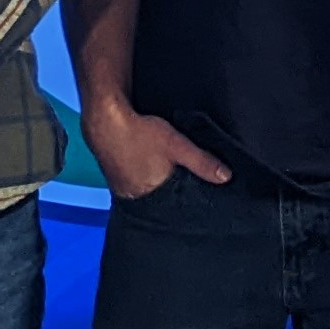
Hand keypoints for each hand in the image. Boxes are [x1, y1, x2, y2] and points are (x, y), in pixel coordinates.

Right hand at [81, 99, 229, 200]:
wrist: (104, 119)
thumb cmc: (138, 133)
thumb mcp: (176, 145)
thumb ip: (202, 162)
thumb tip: (225, 177)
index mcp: (150, 197)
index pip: (175, 209)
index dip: (187, 202)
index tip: (198, 197)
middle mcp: (134, 199)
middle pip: (162, 203)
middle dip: (174, 196)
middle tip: (183, 184)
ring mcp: (122, 190)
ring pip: (149, 194)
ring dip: (159, 188)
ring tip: (167, 176)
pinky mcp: (116, 179)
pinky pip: (136, 186)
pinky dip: (146, 180)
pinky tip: (150, 169)